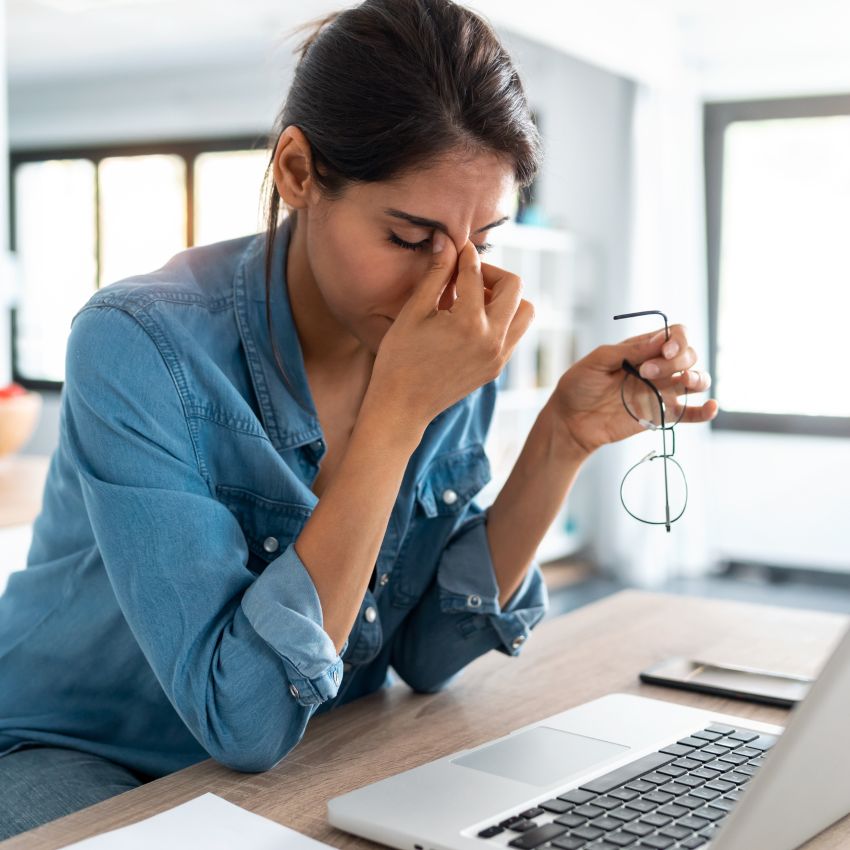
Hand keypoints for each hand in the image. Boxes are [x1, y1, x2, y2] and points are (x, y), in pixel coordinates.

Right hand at [367, 235, 534, 429]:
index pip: (476, 273)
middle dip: (491, 273)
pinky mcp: (497, 368)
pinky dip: (502, 319)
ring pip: (524, 311)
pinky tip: (472, 320)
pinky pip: (515, 333)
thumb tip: (447, 240)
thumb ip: (436, 274)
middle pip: (514, 287)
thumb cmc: (399, 359)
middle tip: (467, 276)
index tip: (456, 247)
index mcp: (469, 322)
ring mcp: (498, 356)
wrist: (402, 407)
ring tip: (474, 300)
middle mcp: (492, 339)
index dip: (464, 255)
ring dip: (505, 298)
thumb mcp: (413, 312)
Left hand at [549, 324, 718, 456]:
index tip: (664, 350)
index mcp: (642, 349)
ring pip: (696, 380)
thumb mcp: (597, 361)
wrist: (570, 421)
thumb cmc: (579, 386)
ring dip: (697, 377)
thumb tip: (661, 339)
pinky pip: (691, 413)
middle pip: (688, 355)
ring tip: (685, 381)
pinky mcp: (661, 415)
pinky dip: (705, 410)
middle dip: (675, 360)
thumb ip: (629, 350)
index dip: (677, 340)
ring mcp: (661, 391)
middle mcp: (657, 368)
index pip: (675, 336)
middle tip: (646, 372)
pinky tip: (711, 407)